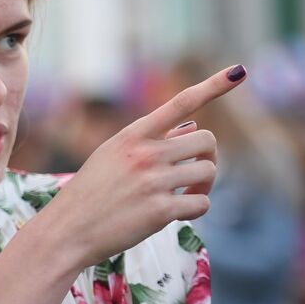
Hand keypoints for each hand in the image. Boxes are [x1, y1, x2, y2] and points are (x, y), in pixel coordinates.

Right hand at [0, 65, 242, 303]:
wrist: (66, 231)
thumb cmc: (88, 194)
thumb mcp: (110, 157)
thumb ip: (148, 143)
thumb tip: (193, 131)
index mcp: (131, 136)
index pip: (181, 103)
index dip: (213, 86)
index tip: (238, 71)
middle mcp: (145, 154)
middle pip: (207, 141)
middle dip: (207, 157)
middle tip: (195, 174)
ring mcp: (153, 182)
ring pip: (208, 171)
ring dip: (204, 185)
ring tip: (186, 195)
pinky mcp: (160, 211)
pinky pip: (201, 203)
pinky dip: (196, 209)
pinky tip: (179, 214)